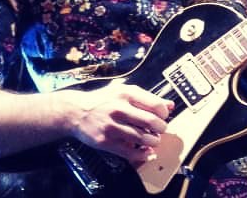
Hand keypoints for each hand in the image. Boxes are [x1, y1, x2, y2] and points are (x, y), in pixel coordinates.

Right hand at [59, 82, 173, 164]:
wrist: (76, 111)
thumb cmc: (103, 100)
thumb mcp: (123, 92)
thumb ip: (146, 98)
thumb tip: (170, 105)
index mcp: (126, 93)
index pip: (155, 105)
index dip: (164, 114)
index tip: (163, 117)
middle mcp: (119, 108)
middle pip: (151, 122)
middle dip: (161, 128)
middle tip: (160, 130)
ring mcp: (112, 126)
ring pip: (142, 138)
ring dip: (153, 142)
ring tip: (153, 140)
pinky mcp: (105, 141)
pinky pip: (129, 152)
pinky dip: (143, 155)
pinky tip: (147, 152)